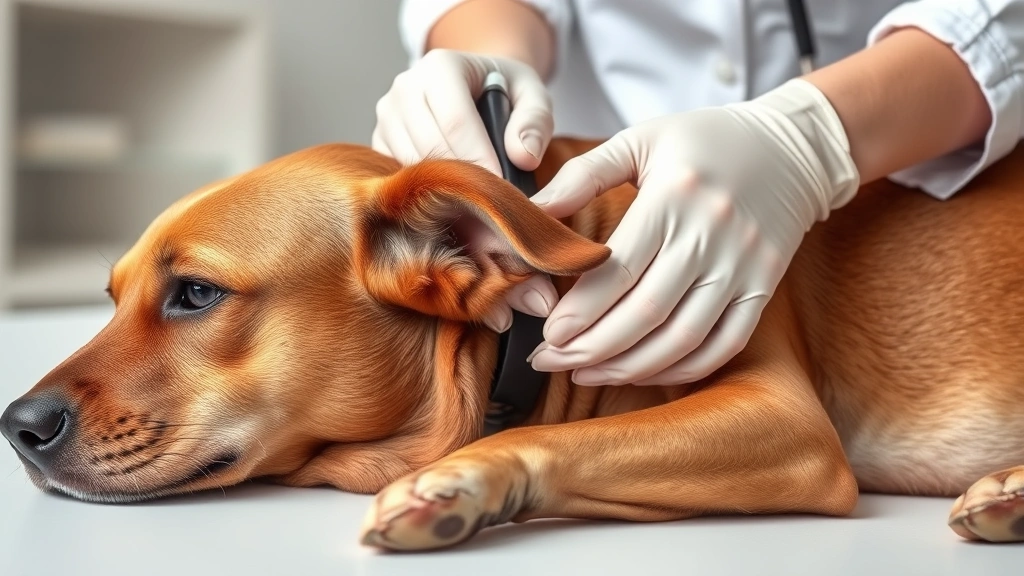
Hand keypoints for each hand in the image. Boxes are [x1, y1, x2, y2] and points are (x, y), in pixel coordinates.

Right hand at [373, 49, 558, 331]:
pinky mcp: (378, 149)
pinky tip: (450, 231)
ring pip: (409, 175)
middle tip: (494, 231)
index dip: (478, 163)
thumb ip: (535, 120)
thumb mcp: (532, 94)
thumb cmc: (507, 94)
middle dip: (462, 193)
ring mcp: (385, 121)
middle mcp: (403, 91)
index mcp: (440, 68)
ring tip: (476, 236)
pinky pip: (396, 188)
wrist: (474, 89)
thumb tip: (523, 157)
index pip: (454, 121)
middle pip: (427, 151)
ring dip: (441, 207)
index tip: (502, 199)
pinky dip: (422, 210)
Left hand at [526, 79, 860, 385]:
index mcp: (672, 196)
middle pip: (646, 312)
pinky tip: (644, 372)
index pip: (619, 269)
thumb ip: (582, 175)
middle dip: (592, 347)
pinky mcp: (763, 288)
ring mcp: (741, 267)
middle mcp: (709, 235)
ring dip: (631, 367)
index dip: (580, 311)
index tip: (548, 335)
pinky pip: (725, 344)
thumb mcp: (639, 140)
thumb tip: (530, 211)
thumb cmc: (702, 141)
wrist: (790, 148)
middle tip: (551, 361)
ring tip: (586, 374)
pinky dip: (684, 368)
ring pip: (683, 337)